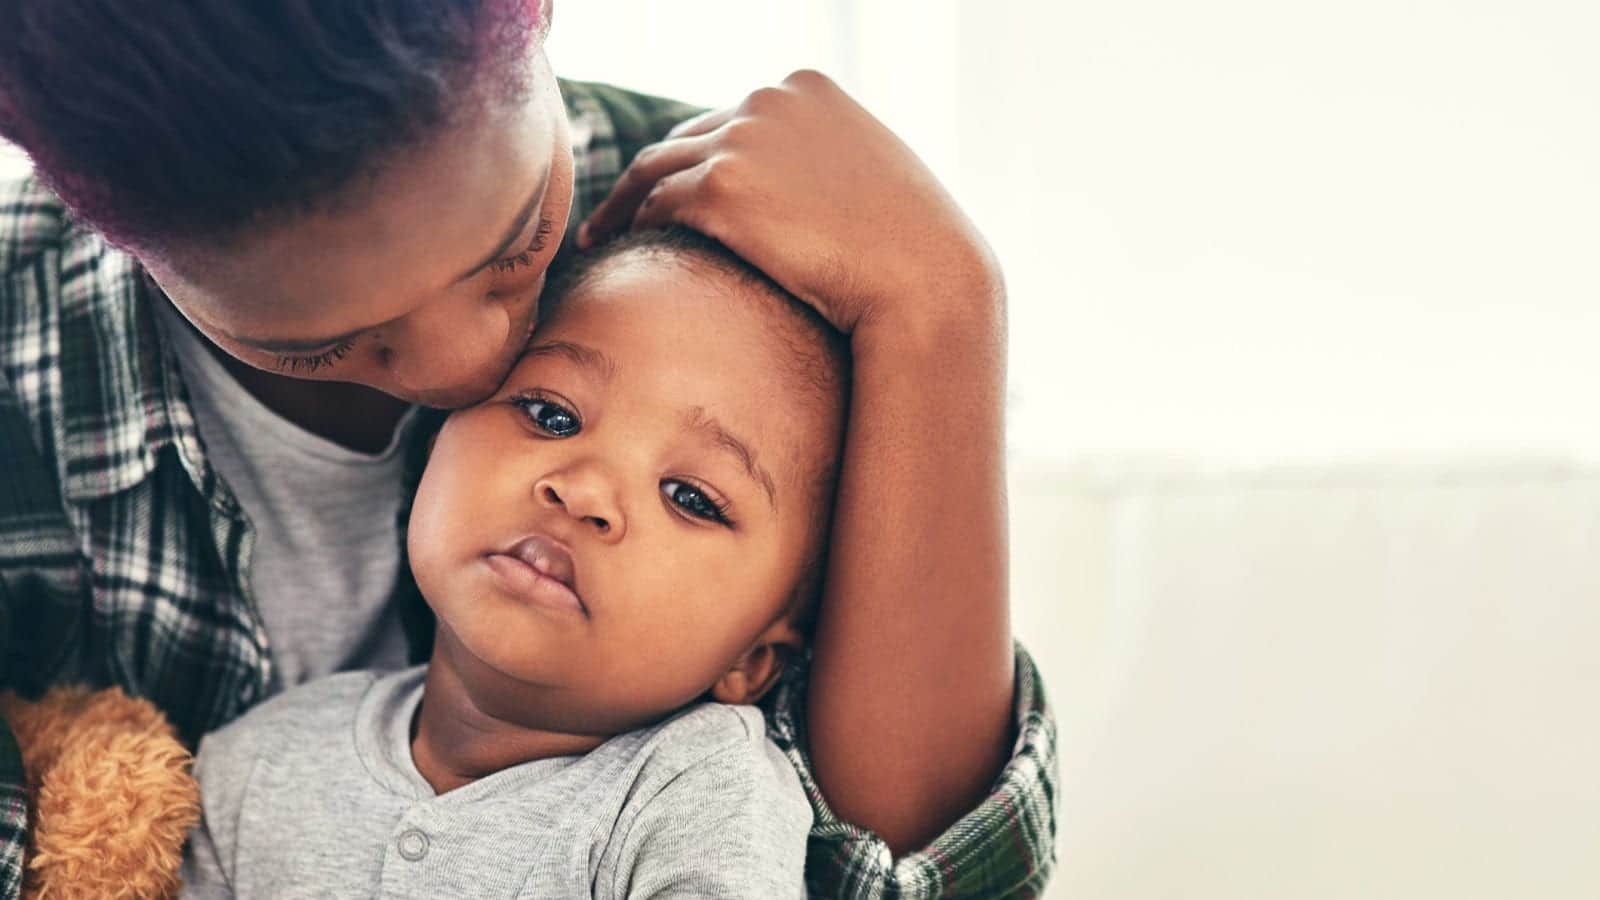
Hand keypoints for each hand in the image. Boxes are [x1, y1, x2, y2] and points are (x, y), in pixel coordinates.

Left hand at [578, 70, 1000, 335]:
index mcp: (806, 86)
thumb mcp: (872, 175)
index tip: (679, 187)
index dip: (702, 155)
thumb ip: (825, 162)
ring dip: (624, 201)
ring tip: (602, 233)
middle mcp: (768, 99)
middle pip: (687, 135)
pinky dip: (633, 223)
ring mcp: (741, 138)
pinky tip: (621, 249)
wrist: (923, 280)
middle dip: (658, 175)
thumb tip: (794, 191)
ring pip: (656, 166)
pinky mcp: (719, 187)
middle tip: (626, 213)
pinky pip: (656, 203)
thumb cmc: (911, 246)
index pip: (733, 117)